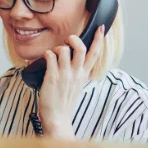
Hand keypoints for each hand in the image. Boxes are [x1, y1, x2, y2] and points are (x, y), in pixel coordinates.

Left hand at [38, 24, 105, 139]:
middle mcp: (76, 74)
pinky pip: (50, 57)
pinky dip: (47, 54)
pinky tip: (46, 58)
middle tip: (69, 40)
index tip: (101, 28)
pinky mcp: (52, 77)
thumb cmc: (65, 103)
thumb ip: (78, 72)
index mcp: (83, 75)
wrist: (58, 119)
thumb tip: (73, 59)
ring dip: (58, 48)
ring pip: (64, 51)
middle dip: (75, 39)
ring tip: (54, 54)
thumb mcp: (77, 86)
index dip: (98, 39)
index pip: (95, 54)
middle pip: (81, 49)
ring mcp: (64, 75)